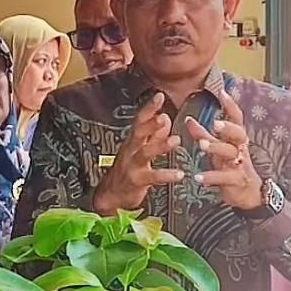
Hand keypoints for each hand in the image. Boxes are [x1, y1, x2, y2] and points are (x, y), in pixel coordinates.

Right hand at [92, 93, 183, 215]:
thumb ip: (154, 134)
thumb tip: (165, 117)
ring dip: (160, 146)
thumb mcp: (140, 149)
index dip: (149, 108)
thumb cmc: (128, 169)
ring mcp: (132, 165)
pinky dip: (166, 175)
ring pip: (144, 153)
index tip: (158, 95)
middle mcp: (131, 150)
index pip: (140, 120)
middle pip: (139, 132)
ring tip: (175, 140)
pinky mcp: (137, 180)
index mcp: (133, 140)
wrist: (111, 195)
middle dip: (151, 123)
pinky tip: (179, 174)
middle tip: (163, 116)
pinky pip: (152, 177)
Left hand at [185, 91, 262, 210]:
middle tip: (215, 122)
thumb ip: (204, 135)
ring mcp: (239, 165)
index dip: (230, 105)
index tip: (222, 91)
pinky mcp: (235, 181)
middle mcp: (240, 149)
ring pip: (231, 153)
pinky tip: (198, 178)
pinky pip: (223, 177)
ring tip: (201, 145)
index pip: (237, 118)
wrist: (248, 193)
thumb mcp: (217, 150)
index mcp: (236, 139)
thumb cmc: (230, 167)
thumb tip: (189, 119)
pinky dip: (211, 177)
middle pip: (239, 134)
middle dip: (228, 127)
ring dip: (216, 148)